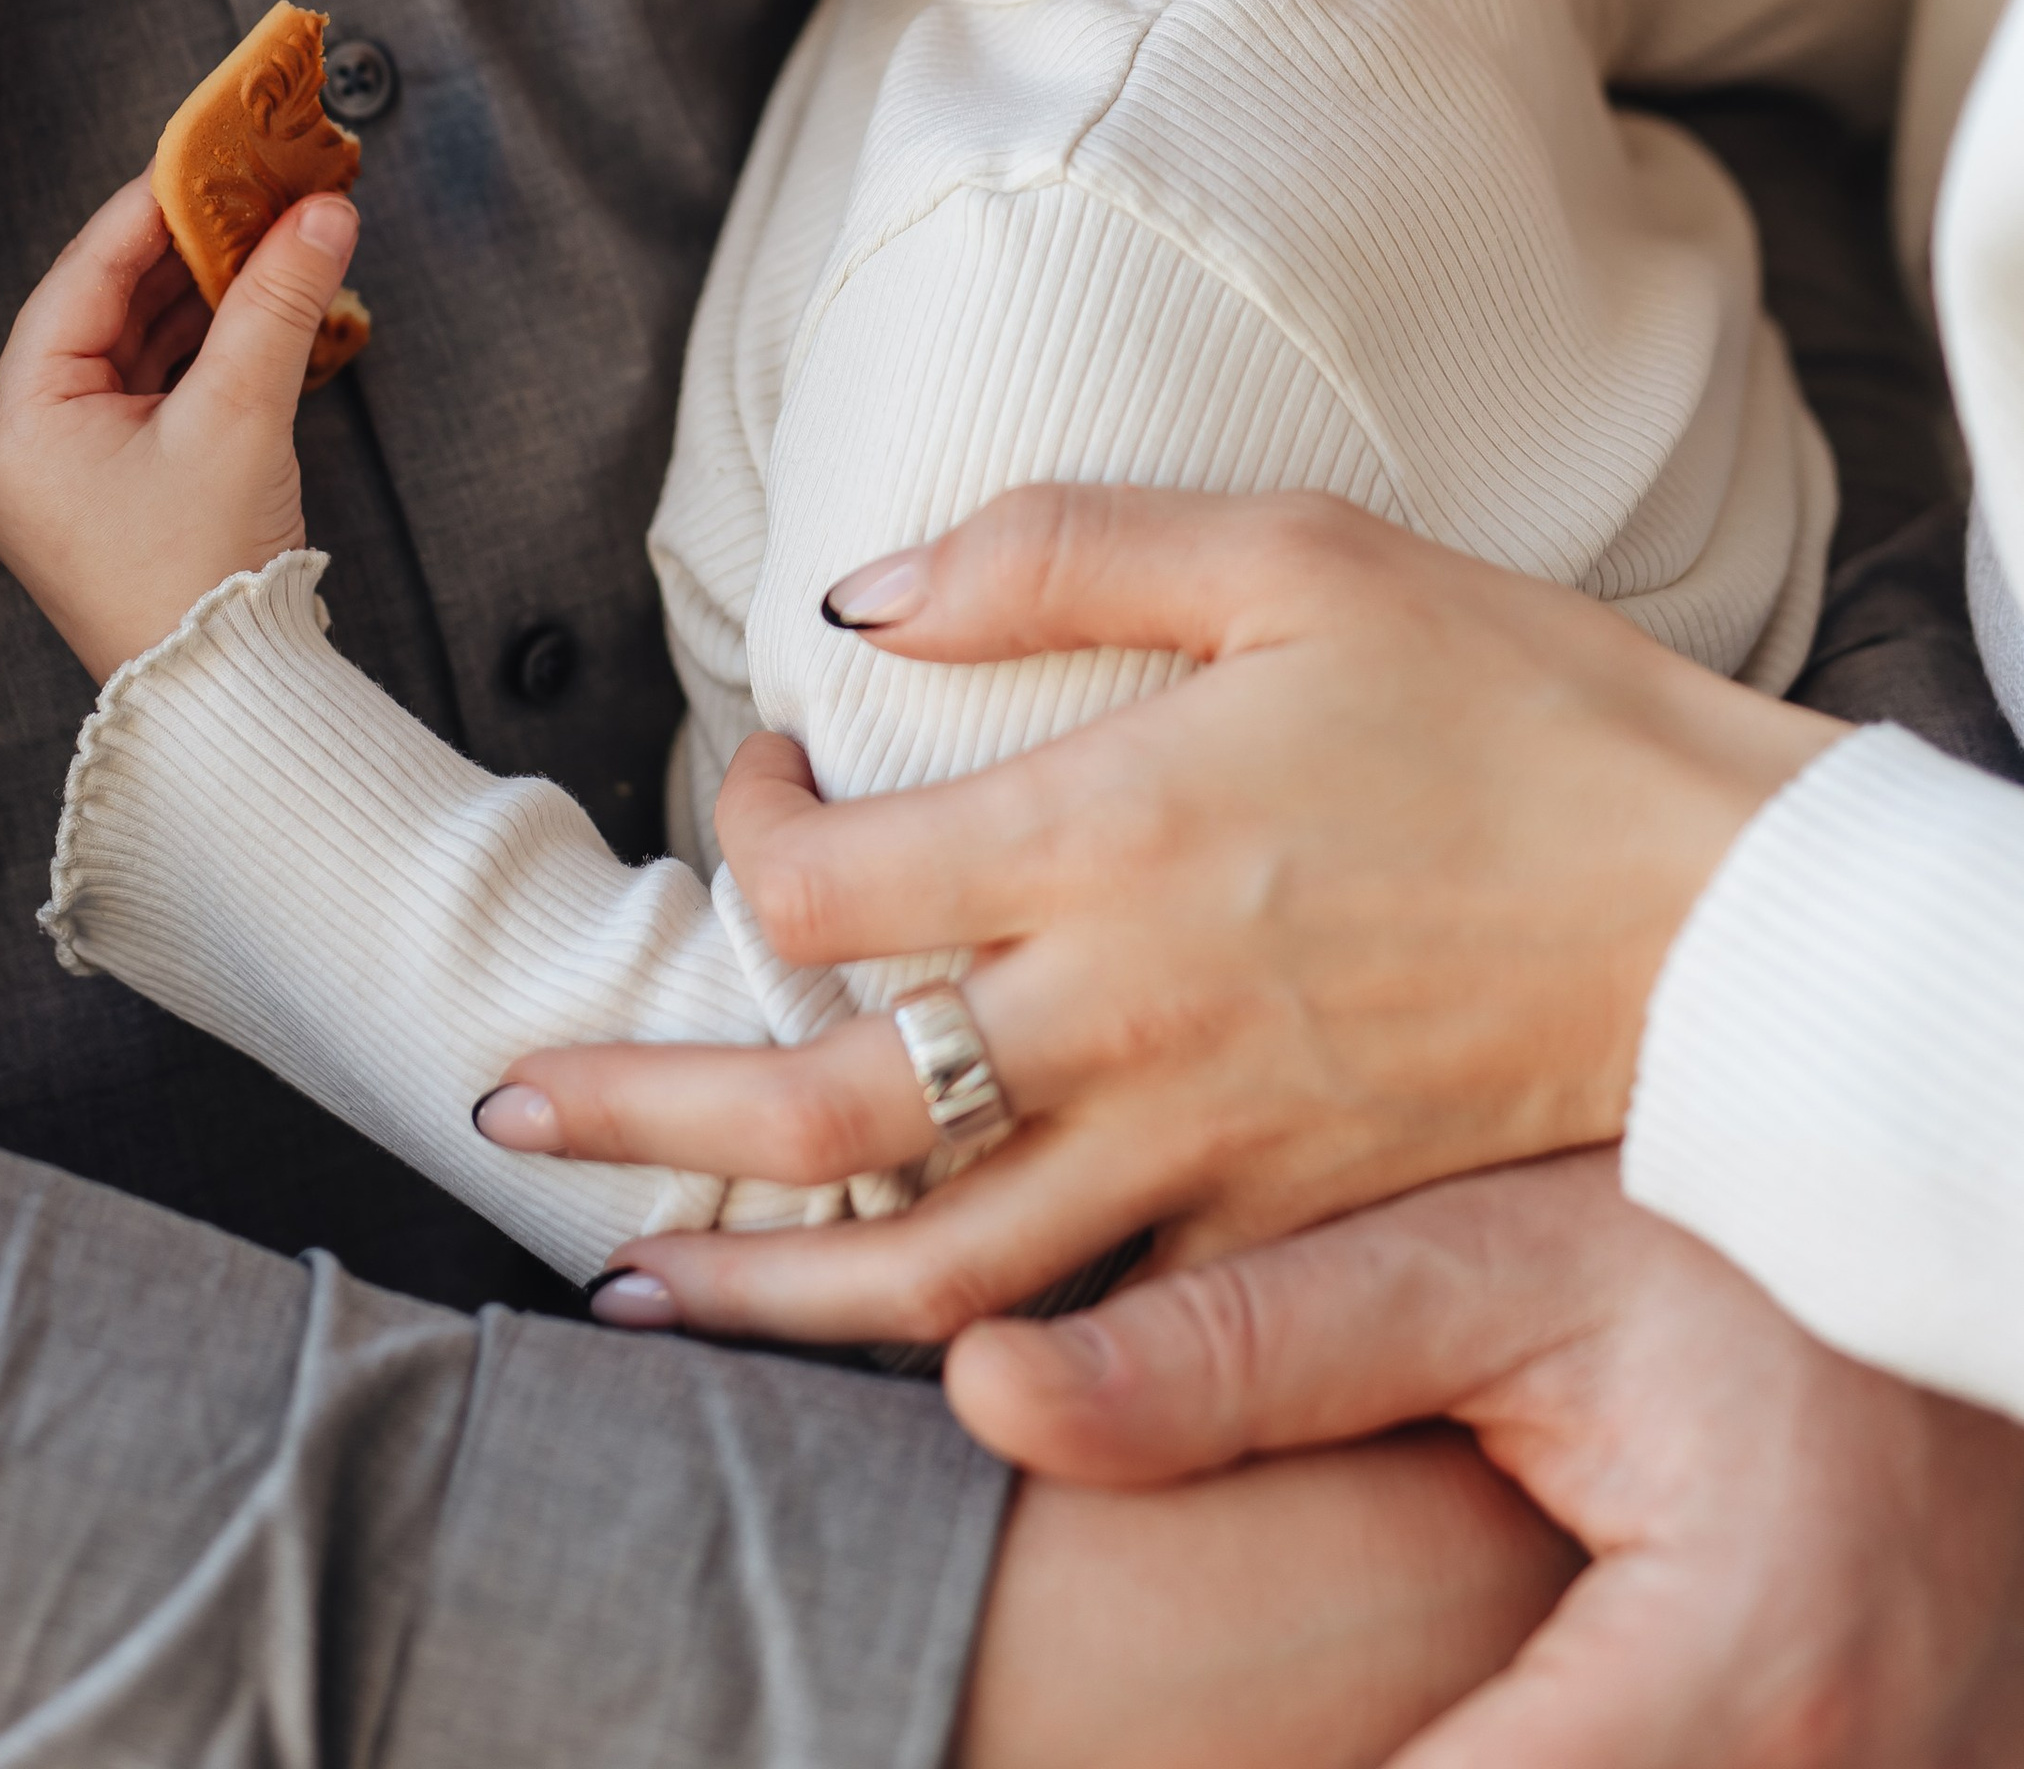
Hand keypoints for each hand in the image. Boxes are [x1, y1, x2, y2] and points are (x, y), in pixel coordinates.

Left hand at [0, 174, 359, 680]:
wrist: (224, 702)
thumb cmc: (202, 575)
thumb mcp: (242, 418)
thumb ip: (278, 301)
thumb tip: (324, 211)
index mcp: (16, 420)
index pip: (86, 273)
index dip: (158, 205)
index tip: (218, 149)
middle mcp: (20, 440)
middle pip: (108, 303)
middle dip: (192, 247)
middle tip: (262, 187)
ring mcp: (60, 469)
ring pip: (133, 344)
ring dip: (205, 294)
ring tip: (276, 236)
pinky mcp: (105, 490)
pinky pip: (148, 390)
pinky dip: (204, 349)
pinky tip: (261, 306)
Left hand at [483, 485, 1833, 1345]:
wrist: (1714, 903)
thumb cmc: (1510, 700)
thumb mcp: (1295, 551)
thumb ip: (1062, 546)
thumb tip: (861, 590)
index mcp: (1109, 832)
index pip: (824, 885)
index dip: (739, 829)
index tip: (757, 773)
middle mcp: (1122, 1014)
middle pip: (822, 1105)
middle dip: (642, 1112)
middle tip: (507, 1108)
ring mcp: (1196, 1149)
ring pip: (926, 1263)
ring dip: (757, 1282)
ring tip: (631, 1285)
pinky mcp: (1273, 1229)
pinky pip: (1085, 1322)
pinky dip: (959, 1351)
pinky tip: (882, 1344)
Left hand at [946, 1152, 2023, 1768]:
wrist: (1964, 1196)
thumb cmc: (1729, 1221)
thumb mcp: (1492, 1264)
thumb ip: (1250, 1350)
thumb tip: (983, 1387)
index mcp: (1730, 1681)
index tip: (1112, 1766)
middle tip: (1188, 1727)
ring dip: (1429, 1760)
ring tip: (1316, 1706)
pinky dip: (1540, 1762)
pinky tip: (1438, 1707)